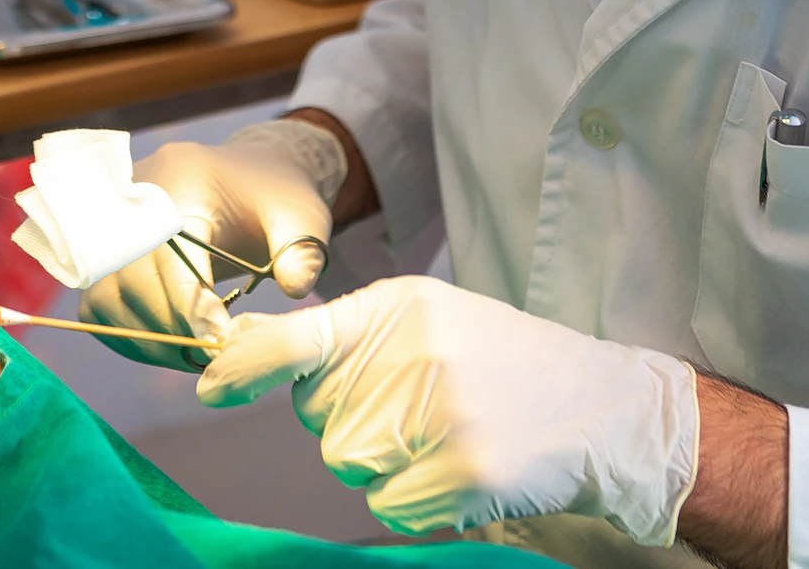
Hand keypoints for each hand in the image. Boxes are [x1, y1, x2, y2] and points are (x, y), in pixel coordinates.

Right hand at [78, 119, 345, 367]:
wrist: (248, 181)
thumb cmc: (276, 200)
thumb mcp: (303, 217)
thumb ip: (302, 252)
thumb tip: (294, 289)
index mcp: (186, 180)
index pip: (171, 246)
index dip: (189, 298)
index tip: (219, 338)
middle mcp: (135, 200)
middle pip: (132, 276)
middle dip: (172, 326)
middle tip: (212, 357)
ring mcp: (113, 229)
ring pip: (107, 297)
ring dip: (149, 339)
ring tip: (195, 357)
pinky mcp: (105, 258)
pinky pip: (100, 307)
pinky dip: (130, 336)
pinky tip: (171, 348)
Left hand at [195, 275, 699, 545]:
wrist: (599, 406)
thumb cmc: (499, 364)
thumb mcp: (426, 323)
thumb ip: (340, 338)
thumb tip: (236, 359)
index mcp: (402, 305)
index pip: (303, 333)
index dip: (249, 364)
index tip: (209, 386)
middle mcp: (418, 351)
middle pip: (321, 419)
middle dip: (354, 424)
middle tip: (423, 408)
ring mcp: (443, 411)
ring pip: (350, 465)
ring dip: (386, 466)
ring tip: (446, 435)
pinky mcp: (466, 469)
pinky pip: (391, 503)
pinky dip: (418, 500)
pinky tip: (464, 468)